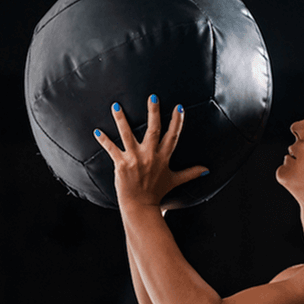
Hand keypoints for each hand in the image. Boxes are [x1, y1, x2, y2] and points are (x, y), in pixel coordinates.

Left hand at [94, 95, 208, 209]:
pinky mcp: (121, 164)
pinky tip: (97, 131)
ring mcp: (135, 159)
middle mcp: (150, 156)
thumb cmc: (157, 193)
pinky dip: (104, 140)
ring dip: (121, 120)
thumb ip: (191, 173)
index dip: (176, 122)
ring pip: (128, 134)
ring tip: (116, 105)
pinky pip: (111, 149)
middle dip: (153, 112)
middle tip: (152, 96)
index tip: (179, 108)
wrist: (141, 207)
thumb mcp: (175, 181)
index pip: (172, 136)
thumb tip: (206, 170)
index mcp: (163, 158)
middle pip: (153, 130)